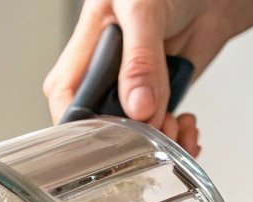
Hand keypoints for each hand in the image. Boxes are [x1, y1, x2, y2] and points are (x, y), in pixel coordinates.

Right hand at [43, 0, 238, 135]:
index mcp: (88, 44)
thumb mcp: (144, 9)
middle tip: (148, 132)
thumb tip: (137, 107)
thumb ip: (140, 59)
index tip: (102, 137)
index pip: (64, 94)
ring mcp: (136, 85)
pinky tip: (187, 127)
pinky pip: (164, 125)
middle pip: (98, 120)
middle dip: (123, 136)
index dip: (76, 121)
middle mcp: (108, 70)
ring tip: (174, 127)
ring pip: (134, 129)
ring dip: (157, 138)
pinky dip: (179, 135)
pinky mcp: (163, 94)